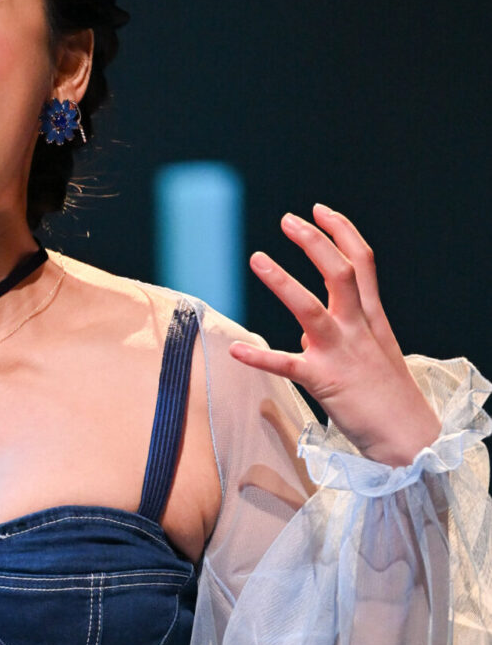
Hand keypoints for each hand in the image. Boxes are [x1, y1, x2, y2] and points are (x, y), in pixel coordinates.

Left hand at [228, 204, 438, 465]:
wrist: (408, 435)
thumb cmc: (388, 394)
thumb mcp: (376, 351)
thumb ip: (345, 333)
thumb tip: (306, 331)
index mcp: (372, 318)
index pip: (361, 261)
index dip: (341, 231)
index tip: (319, 209)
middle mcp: (358, 328)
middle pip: (339, 272)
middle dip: (314, 241)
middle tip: (287, 220)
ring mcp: (341, 353)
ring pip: (310, 308)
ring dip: (282, 282)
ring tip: (257, 258)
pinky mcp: (324, 381)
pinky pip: (286, 365)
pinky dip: (260, 356)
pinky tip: (236, 350)